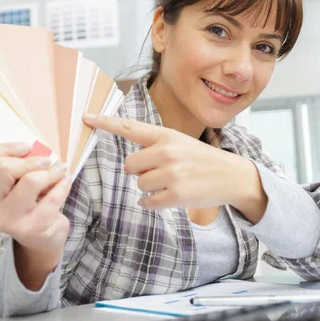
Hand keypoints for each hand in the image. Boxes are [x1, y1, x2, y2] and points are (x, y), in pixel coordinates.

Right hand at [0, 143, 71, 261]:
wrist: (41, 237)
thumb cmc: (28, 203)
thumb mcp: (16, 183)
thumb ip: (18, 164)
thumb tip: (36, 149)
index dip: (6, 147)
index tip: (27, 148)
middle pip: (2, 168)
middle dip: (31, 160)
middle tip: (47, 161)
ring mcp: (5, 221)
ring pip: (29, 181)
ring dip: (51, 171)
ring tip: (60, 170)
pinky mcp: (29, 229)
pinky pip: (51, 198)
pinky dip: (63, 185)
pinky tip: (66, 181)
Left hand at [83, 114, 266, 220]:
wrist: (232, 176)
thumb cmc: (202, 160)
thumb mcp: (181, 142)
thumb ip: (155, 145)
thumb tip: (130, 163)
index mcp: (167, 135)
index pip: (130, 127)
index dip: (106, 122)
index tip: (86, 117)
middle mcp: (168, 151)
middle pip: (129, 165)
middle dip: (140, 171)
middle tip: (162, 172)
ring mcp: (172, 173)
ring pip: (139, 184)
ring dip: (150, 188)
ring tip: (171, 183)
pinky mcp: (176, 194)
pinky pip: (147, 202)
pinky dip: (152, 203)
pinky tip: (168, 197)